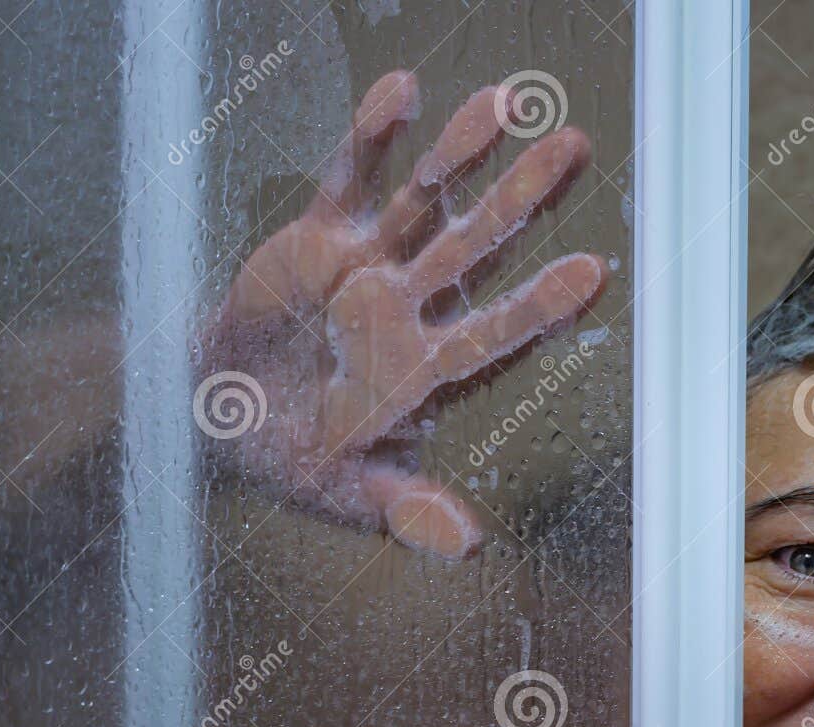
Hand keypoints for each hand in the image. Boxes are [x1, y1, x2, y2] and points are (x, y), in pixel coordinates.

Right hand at [201, 71, 605, 557]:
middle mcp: (413, 309)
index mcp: (430, 372)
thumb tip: (469, 546)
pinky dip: (372, 140)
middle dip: (523, 201)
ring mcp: (370, 267)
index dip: (541, 305)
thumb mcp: (347, 494)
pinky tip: (403, 92)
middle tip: (574, 149)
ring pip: (425, 203)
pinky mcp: (321, 237)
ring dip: (462, 155)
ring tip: (505, 102)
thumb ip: (406, 511)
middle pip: (477, 248)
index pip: (497, 333)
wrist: (218, 420)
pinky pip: (349, 181)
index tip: (595, 272)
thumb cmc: (296, 459)